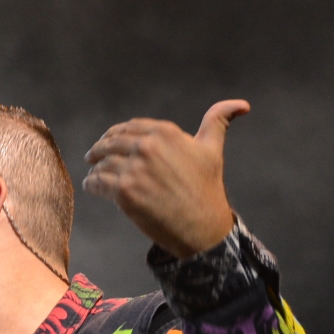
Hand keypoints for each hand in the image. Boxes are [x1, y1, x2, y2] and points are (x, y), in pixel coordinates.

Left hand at [83, 99, 248, 258]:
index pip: (129, 127)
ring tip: (93, 173)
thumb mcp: (213, 149)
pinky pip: (98, 182)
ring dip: (95, 168)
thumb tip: (242, 105)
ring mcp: (134, 168)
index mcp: (165, 132)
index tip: (109, 140)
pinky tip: (91, 186)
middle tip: (92, 156)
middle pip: (111, 142)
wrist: (203, 228)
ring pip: (102, 162)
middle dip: (100, 149)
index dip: (116, 133)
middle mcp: (148, 146)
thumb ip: (218, 121)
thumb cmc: (208, 189)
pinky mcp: (124, 191)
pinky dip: (92, 184)